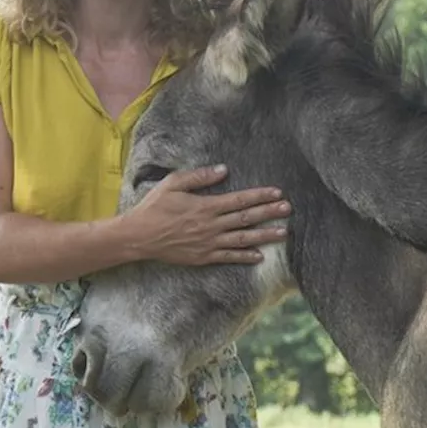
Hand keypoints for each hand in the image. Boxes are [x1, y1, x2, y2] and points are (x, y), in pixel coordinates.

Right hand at [124, 164, 290, 265]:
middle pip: (246, 218)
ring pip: (242, 239)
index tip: (277, 193)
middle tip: (288, 209)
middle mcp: (210, 226)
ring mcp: (208, 243)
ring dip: (264, 235)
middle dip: (269, 213)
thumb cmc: (154, 207)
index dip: (260, 196)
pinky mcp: (203, 257)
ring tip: (283, 233)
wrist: (138, 237)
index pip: (239, 200)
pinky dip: (245, 257)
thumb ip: (199, 177)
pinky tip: (260, 255)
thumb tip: (223, 170)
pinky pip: (229, 257)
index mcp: (205, 206)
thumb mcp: (173, 184)